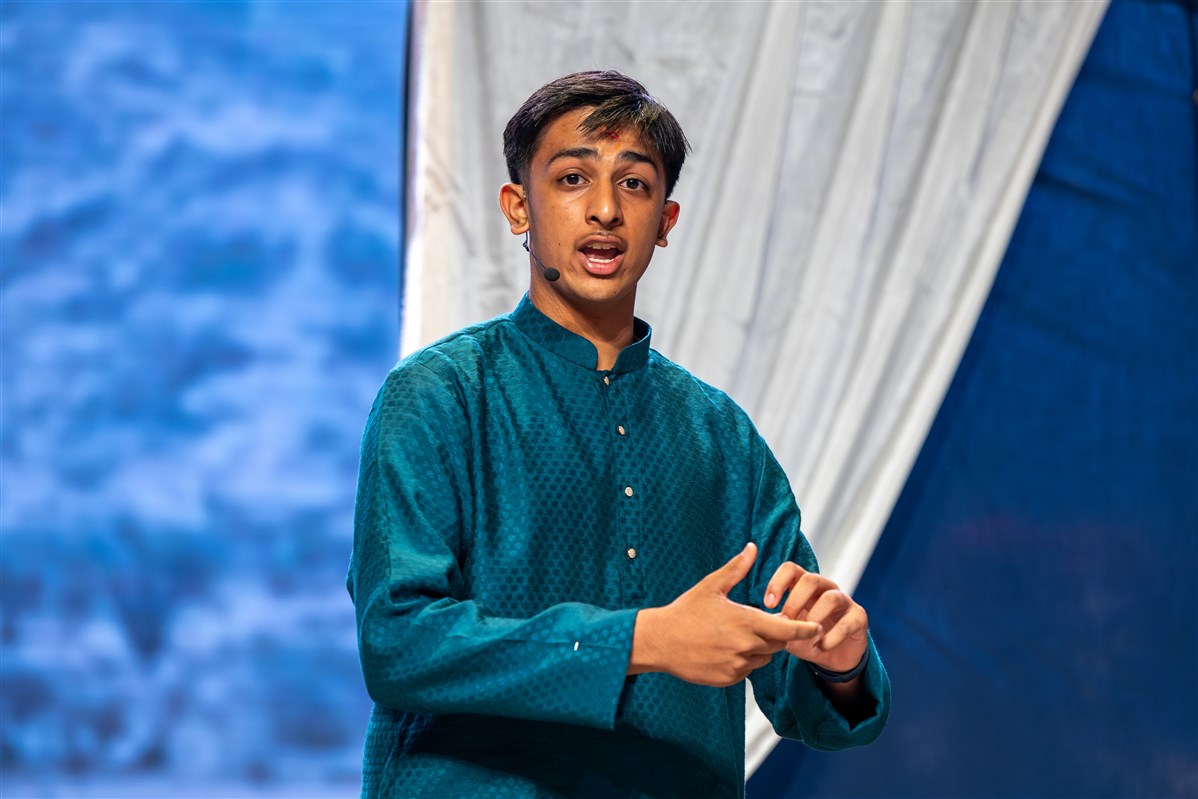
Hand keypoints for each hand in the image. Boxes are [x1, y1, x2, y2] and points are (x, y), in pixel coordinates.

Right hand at [630, 543, 820, 686]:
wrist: (660, 641)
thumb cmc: (685, 610)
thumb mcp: (711, 586)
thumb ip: (737, 568)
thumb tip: (752, 547)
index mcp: (746, 622)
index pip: (788, 630)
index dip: (805, 629)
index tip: (816, 626)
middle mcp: (746, 646)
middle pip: (778, 644)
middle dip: (777, 635)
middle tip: (763, 623)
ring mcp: (737, 665)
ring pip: (762, 659)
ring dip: (759, 649)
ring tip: (737, 635)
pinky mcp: (728, 679)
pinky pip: (746, 670)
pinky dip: (743, 661)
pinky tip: (724, 649)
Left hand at [763, 562, 868, 673]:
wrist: (834, 658)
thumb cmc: (807, 638)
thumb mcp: (788, 633)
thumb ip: (777, 626)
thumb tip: (765, 622)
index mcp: (804, 586)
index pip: (791, 569)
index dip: (778, 582)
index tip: (768, 604)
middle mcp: (825, 588)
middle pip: (811, 579)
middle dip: (795, 601)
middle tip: (787, 621)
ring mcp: (844, 601)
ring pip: (831, 598)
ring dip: (815, 618)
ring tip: (806, 636)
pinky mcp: (859, 617)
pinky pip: (847, 622)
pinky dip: (832, 637)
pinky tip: (821, 647)